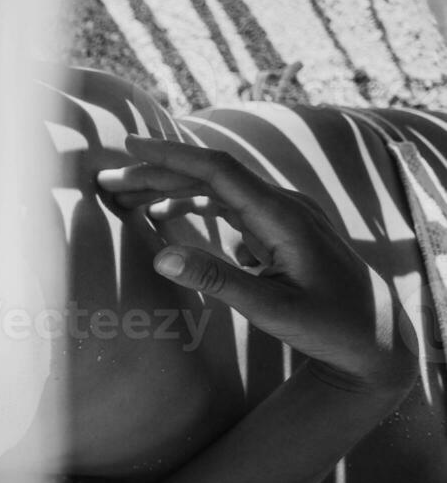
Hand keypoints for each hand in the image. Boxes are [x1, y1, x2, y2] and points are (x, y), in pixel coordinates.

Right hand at [97, 134, 417, 394]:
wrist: (376, 337)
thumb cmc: (327, 326)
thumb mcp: (269, 309)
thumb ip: (216, 279)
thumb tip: (160, 254)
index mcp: (283, 215)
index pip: (218, 169)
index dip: (171, 155)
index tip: (129, 145)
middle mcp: (285, 204)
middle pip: (211, 175)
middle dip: (157, 173)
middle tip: (107, 183)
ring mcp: (285, 214)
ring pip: (218, 188)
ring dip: (171, 188)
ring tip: (127, 199)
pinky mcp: (282, 227)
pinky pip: (230, 203)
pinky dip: (193, 203)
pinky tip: (166, 215)